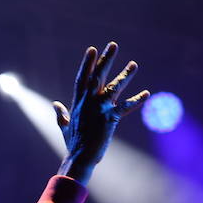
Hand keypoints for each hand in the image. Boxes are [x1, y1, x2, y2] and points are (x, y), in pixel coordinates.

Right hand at [53, 42, 149, 183]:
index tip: (93, 49)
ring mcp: (99, 109)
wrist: (80, 157)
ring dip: (125, 75)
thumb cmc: (72, 144)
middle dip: (106, 59)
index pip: (82, 78)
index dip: (88, 63)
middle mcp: (88, 102)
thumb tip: (55, 104)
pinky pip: (125, 107)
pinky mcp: (110, 118)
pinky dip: (136, 100)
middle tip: (113, 44)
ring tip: (134, 64)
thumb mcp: (63, 126)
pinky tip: (147, 93)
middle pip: (98, 76)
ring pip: (114, 87)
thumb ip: (60, 113)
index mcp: (78, 102)